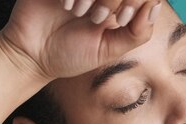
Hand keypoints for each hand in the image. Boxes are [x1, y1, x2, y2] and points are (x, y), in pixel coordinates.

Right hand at [0, 0, 161, 81]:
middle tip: (98, 18)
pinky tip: (66, 5)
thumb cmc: (71, 55)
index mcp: (118, 4)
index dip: (137, 0)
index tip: (122, 19)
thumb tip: (154, 5)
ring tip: (81, 14)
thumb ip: (137, 33)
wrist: (32, 56)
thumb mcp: (109, 50)